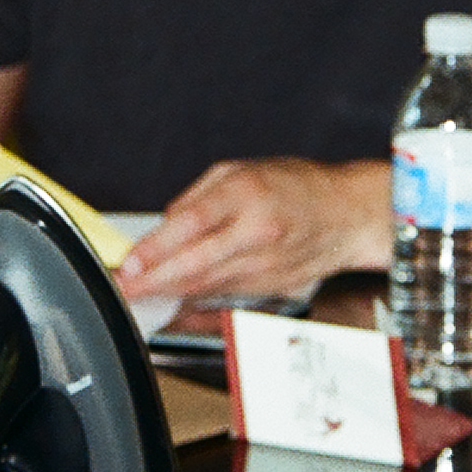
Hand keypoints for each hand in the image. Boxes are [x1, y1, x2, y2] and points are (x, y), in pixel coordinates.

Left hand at [118, 158, 388, 309]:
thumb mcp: (242, 170)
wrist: (348, 216)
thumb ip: (198, 197)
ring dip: (168, 294)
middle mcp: (255, 232)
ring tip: (138, 297)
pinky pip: (223, 296)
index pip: (191, 223)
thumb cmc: (297, 187)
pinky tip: (173, 301)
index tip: (130, 263)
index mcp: (246, 194)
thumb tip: (165, 227)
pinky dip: (194, 300)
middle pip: (194, 264)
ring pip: (205, 286)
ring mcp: (264, 265)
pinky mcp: (269, 287)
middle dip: (152, 281)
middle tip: (123, 289)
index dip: (156, 248)